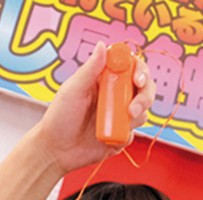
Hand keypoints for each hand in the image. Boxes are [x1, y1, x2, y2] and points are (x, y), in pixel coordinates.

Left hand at [35, 42, 154, 174]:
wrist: (57, 150)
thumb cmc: (59, 118)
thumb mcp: (73, 90)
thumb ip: (90, 69)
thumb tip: (103, 45)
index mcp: (104, 80)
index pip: (130, 67)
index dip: (140, 70)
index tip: (138, 79)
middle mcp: (114, 96)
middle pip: (144, 89)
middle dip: (145, 97)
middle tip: (132, 109)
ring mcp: (118, 116)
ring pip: (142, 112)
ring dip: (136, 117)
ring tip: (117, 125)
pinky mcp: (120, 136)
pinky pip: (133, 134)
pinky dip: (126, 136)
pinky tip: (110, 138)